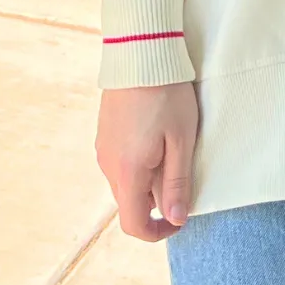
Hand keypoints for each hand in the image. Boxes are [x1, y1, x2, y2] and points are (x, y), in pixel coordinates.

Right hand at [96, 83, 199, 241]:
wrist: (140, 52)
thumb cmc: (167, 95)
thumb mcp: (181, 140)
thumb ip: (177, 183)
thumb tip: (175, 219)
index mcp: (127, 171)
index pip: (134, 224)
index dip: (158, 232)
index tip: (180, 219)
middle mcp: (108, 165)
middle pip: (130, 203)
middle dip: (156, 201)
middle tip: (182, 173)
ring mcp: (103, 149)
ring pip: (126, 182)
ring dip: (148, 180)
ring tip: (171, 148)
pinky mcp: (104, 134)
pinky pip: (120, 163)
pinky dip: (138, 163)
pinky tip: (156, 136)